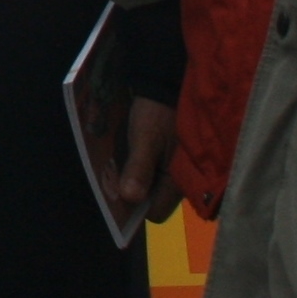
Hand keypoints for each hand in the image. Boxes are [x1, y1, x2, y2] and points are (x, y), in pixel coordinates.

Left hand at [116, 97, 182, 228]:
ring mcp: (178, 170)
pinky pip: (154, 173)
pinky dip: (141, 169)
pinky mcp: (172, 159)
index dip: (136, 209)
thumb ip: (139, 168)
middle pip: (153, 201)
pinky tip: (128, 157)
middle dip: (134, 192)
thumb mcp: (145, 138)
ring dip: (136, 180)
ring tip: (118, 166)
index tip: (118, 194)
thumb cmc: (158, 112)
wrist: (167, 84)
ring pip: (152, 187)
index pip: (157, 213)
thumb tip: (130, 198)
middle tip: (113, 177)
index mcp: (179, 180)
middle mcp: (182, 180)